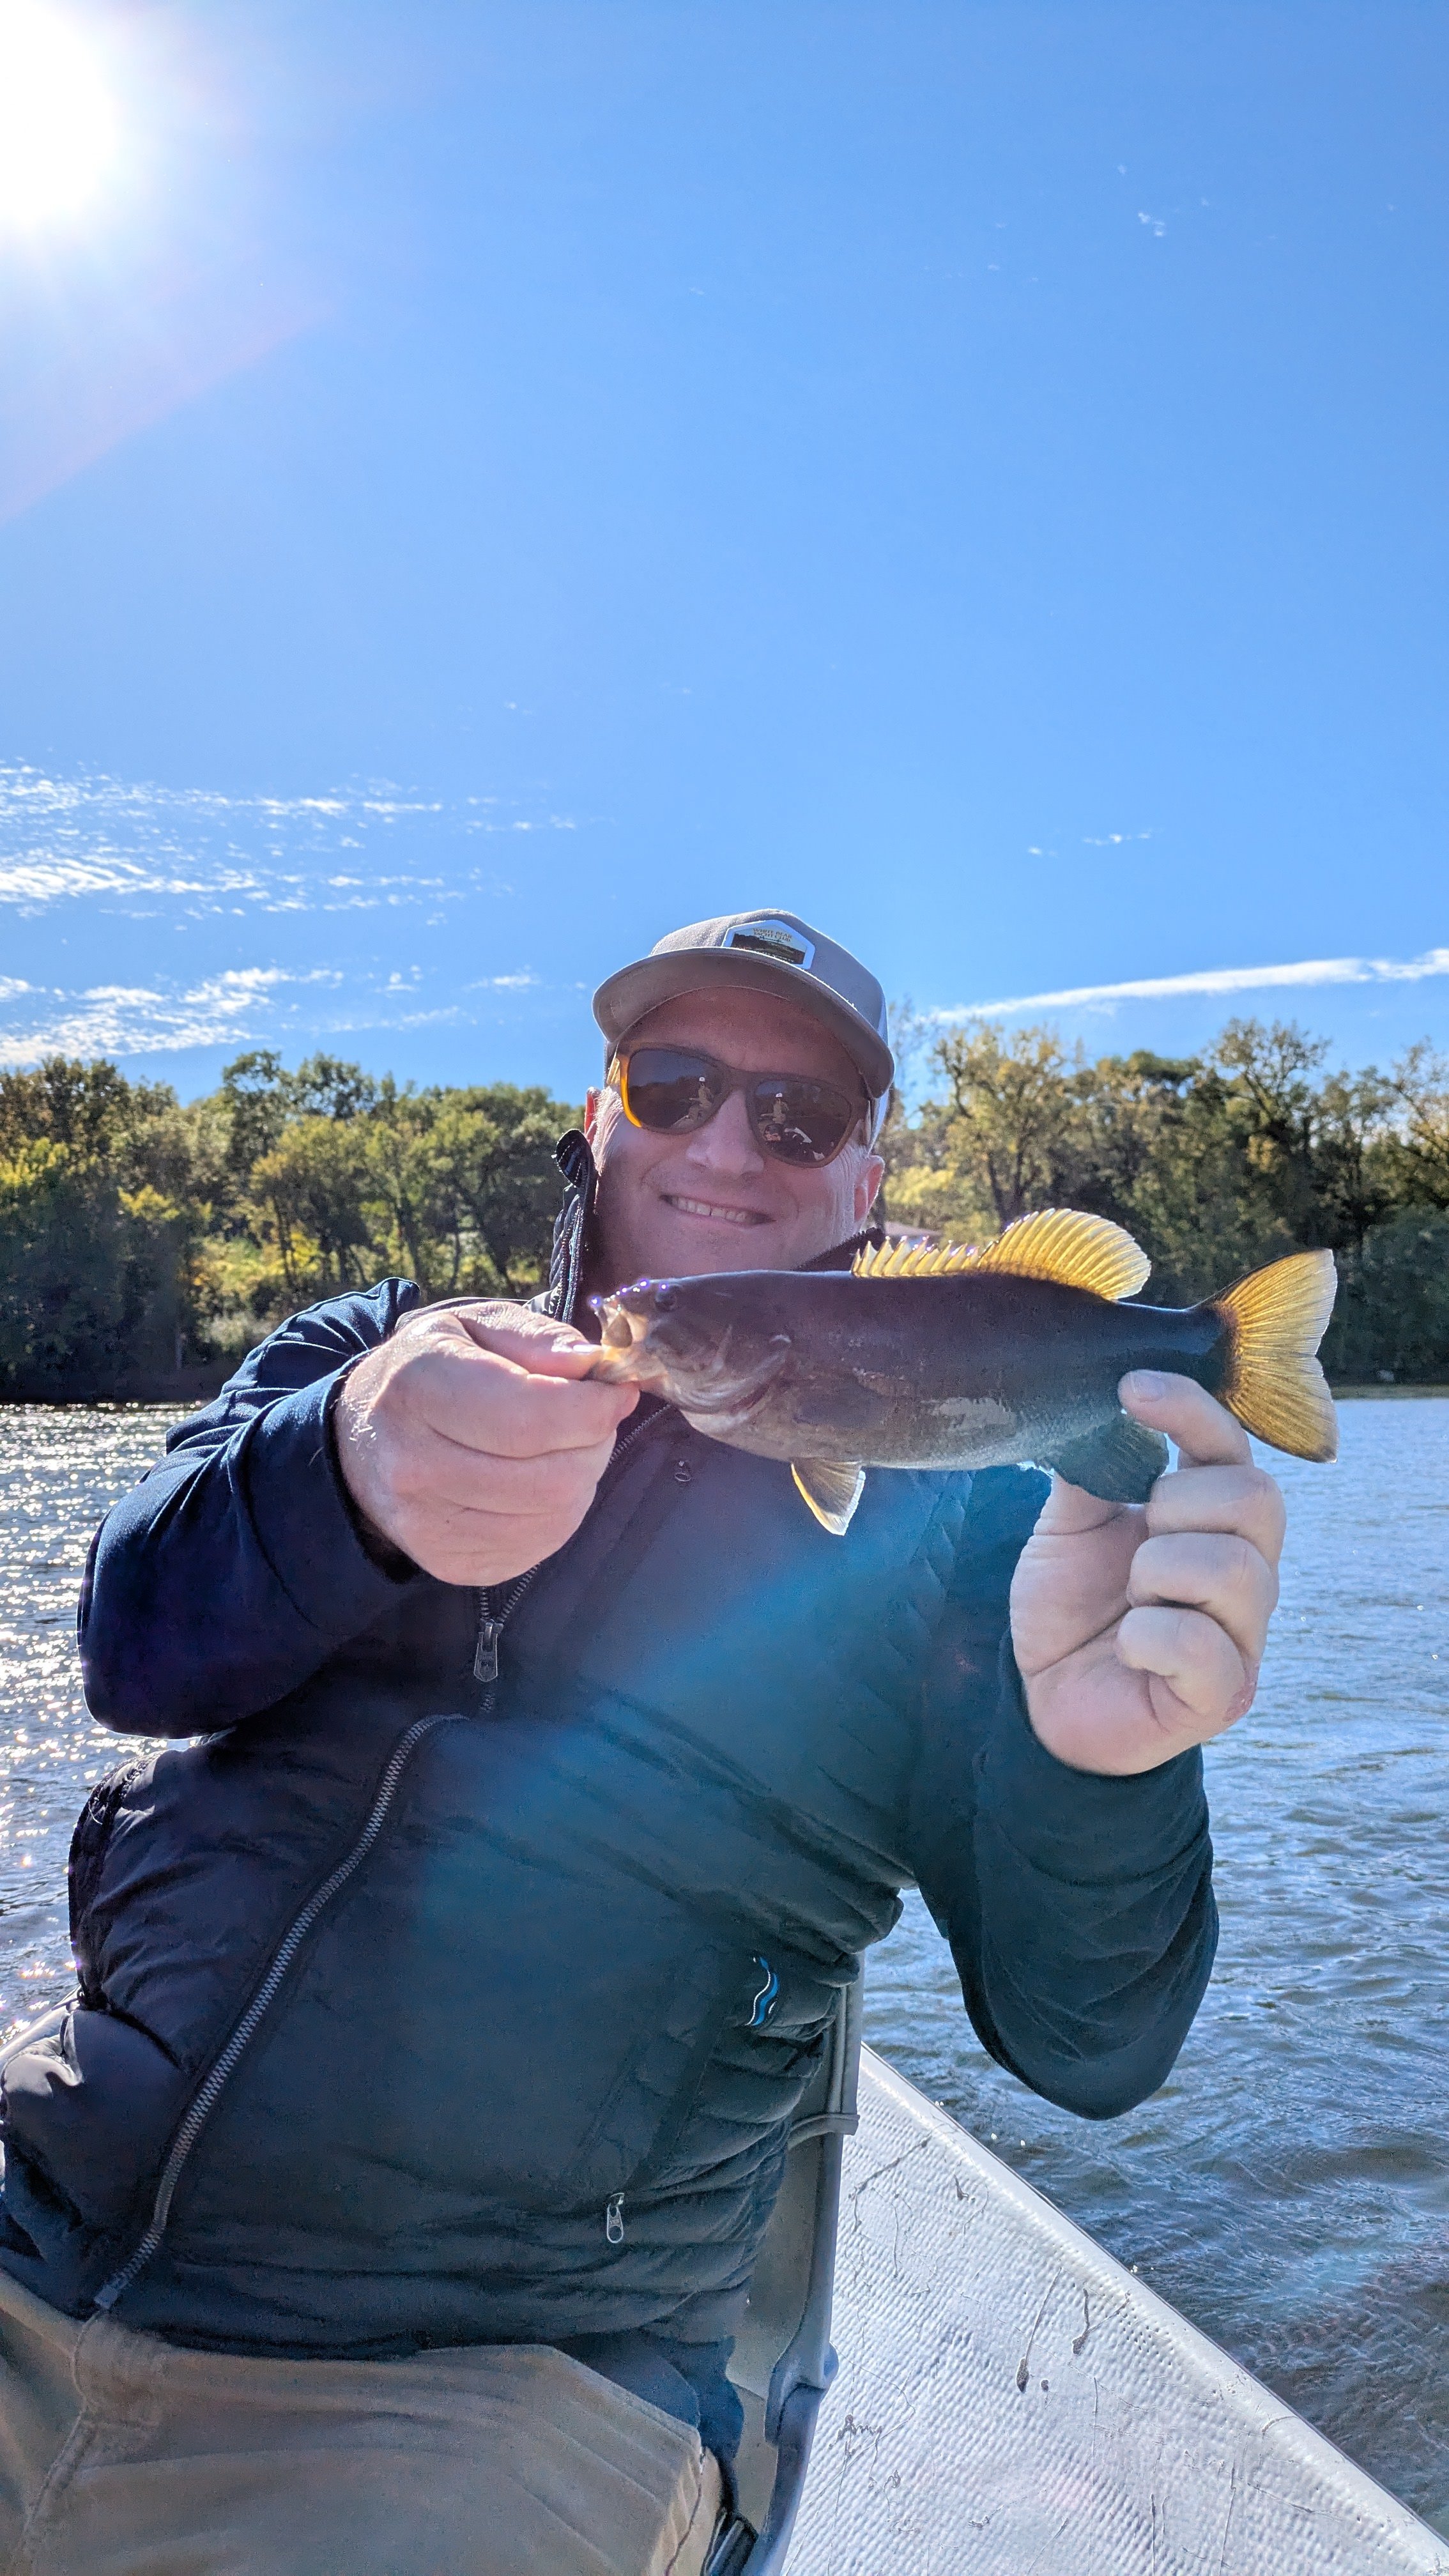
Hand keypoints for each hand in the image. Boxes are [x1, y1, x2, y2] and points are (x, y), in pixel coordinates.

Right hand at [333, 1304, 637, 1587]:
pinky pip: (541, 1546)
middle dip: (595, 1444)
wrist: (361, 1439)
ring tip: (563, 1447)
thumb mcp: (473, 1327)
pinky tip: (539, 1482)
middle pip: (554, 1478)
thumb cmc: (430, 1370)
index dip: (595, 1409)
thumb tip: (591, 1364)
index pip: (531, 1419)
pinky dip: (559, 1513)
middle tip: (591, 1419)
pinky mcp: (449, 1563)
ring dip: (582, 1478)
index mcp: (418, 1387)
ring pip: (556, 1517)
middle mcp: (414, 1464)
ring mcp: (427, 1525)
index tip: (617, 1391)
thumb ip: (536, 1338)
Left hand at [1010, 1374, 1286, 1775]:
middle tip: (1137, 1536)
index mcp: (1213, 1522)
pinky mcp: (1222, 1695)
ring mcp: (1241, 1636)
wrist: (1042, 1700)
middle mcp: (1246, 1573)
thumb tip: (1098, 1407)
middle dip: (1178, 1505)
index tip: (1133, 1389)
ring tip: (1131, 1599)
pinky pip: (1204, 1646)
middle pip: (1257, 1498)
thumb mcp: (1068, 1529)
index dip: (1193, 1410)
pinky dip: (1150, 1636)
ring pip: (1234, 1570)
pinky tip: (1128, 1646)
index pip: (1232, 1449)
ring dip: (1158, 1573)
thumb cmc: (1070, 1610)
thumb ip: (1092, 1472)